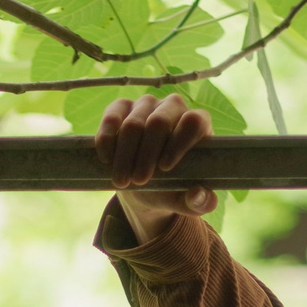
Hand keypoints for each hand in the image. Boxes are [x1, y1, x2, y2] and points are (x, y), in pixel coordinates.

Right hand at [95, 93, 215, 242]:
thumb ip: (199, 202)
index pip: (193, 122)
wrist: (140, 183)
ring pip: (133, 123)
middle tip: (139, 181)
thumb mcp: (186, 200)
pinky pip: (112, 117)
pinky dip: (107, 139)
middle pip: (159, 123)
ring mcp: (146, 104)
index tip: (165, 169)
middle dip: (146, 155)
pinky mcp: (121, 107)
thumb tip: (198, 196)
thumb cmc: (170, 186)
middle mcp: (173, 107)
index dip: (178, 144)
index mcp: (197, 124)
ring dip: (125, 155)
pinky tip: (107, 159)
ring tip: (122, 181)